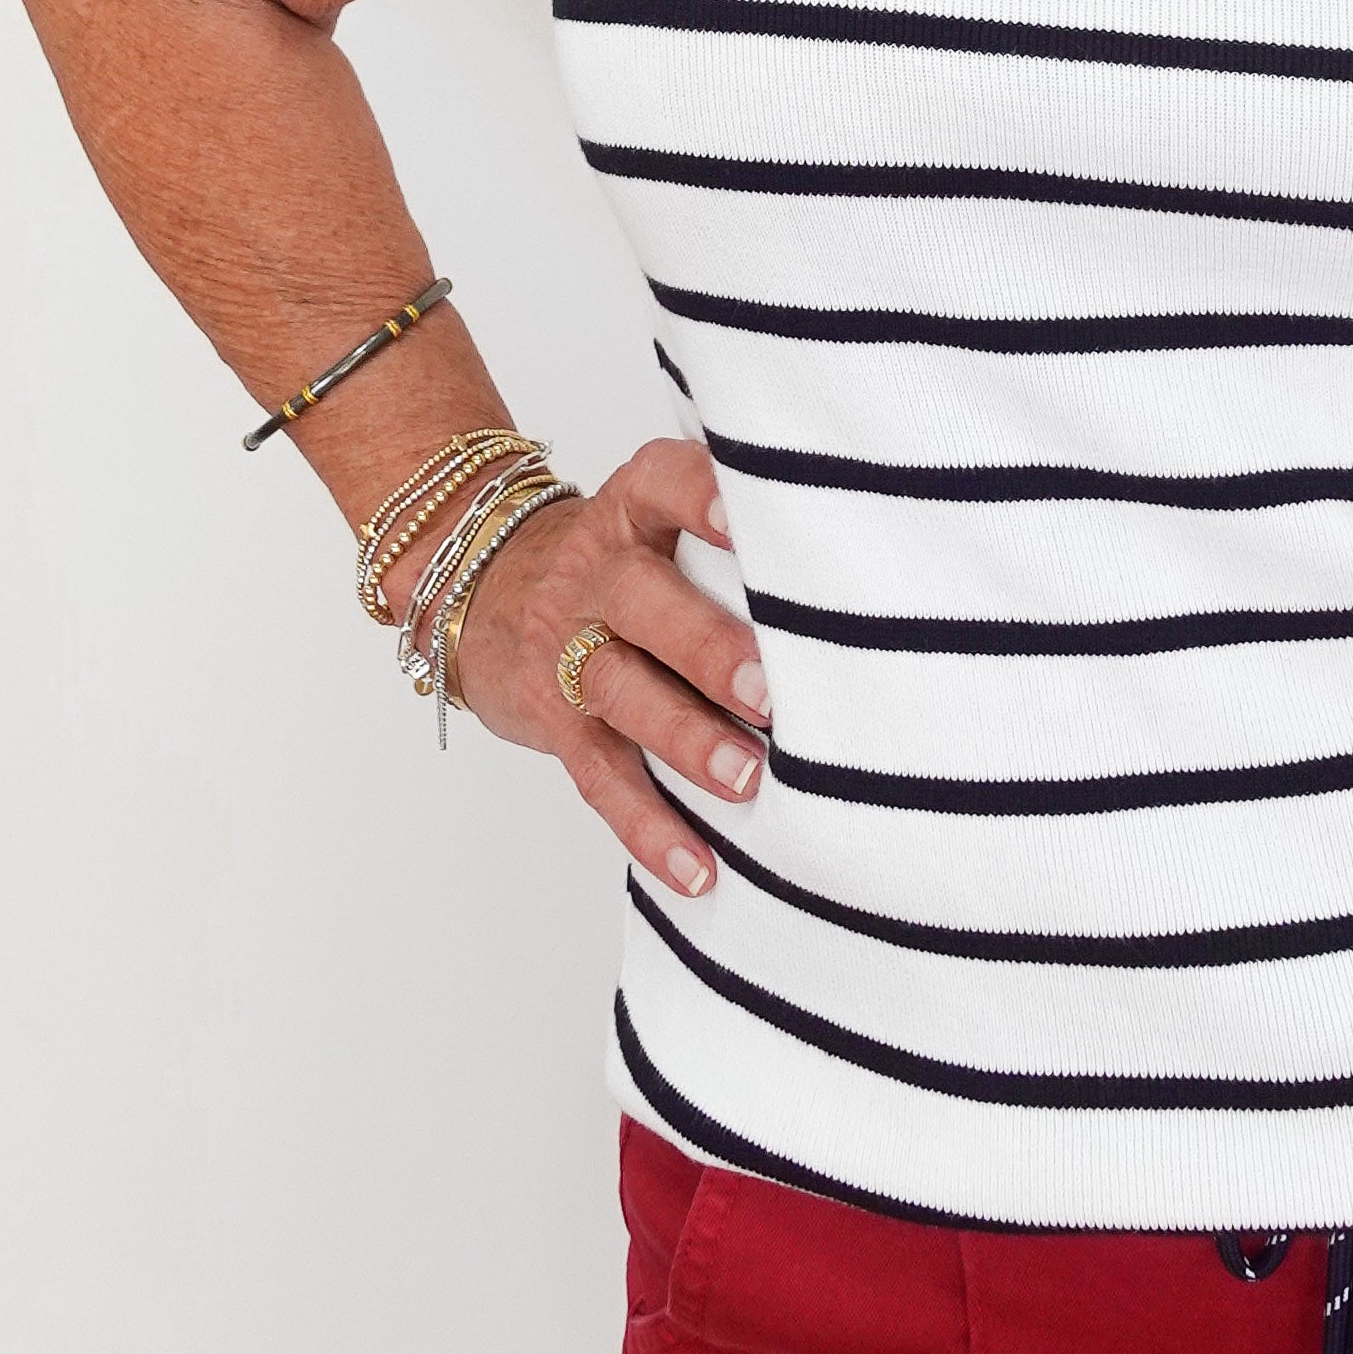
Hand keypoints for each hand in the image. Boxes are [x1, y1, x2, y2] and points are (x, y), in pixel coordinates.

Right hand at [450, 439, 764, 898]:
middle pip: (642, 602)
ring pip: (620, 692)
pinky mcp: (556, 723)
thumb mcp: (653, 515)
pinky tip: (698, 868)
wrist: (486, 591)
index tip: (745, 521)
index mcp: (631, 510)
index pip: (663, 485)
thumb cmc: (619, 558)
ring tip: (746, 780)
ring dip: (685, 739)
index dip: (700, 500)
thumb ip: (734, 528)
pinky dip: (649, 828)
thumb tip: (867, 561)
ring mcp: (567, 650)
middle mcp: (594, 573)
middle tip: (769, 694)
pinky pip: (601, 778)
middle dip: (705, 648)